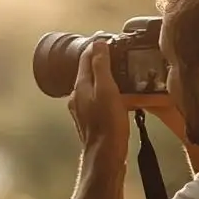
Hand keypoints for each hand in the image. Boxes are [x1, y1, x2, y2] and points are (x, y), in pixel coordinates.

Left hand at [70, 36, 130, 153]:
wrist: (105, 158)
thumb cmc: (108, 125)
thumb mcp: (107, 90)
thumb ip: (101, 65)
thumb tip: (98, 42)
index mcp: (80, 85)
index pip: (86, 57)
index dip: (98, 45)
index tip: (110, 39)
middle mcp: (78, 96)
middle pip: (88, 72)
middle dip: (102, 63)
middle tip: (119, 57)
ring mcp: (83, 110)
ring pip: (93, 88)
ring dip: (105, 80)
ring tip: (121, 78)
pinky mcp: (91, 123)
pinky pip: (98, 102)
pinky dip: (107, 96)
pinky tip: (118, 102)